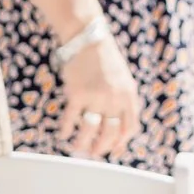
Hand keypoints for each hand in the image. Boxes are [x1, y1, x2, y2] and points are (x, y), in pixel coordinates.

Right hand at [59, 29, 140, 158]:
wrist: (87, 39)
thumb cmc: (105, 60)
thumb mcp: (123, 79)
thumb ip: (123, 101)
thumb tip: (117, 127)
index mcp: (129, 95)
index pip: (130, 128)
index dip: (121, 143)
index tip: (113, 150)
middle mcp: (115, 99)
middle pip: (111, 134)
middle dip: (101, 148)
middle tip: (93, 154)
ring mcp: (96, 97)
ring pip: (90, 131)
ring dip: (82, 145)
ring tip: (77, 149)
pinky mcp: (77, 94)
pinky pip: (71, 119)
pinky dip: (66, 130)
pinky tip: (64, 134)